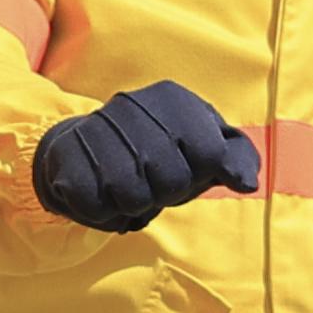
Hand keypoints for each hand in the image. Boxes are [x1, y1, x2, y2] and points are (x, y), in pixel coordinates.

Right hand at [33, 81, 258, 230]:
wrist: (90, 146)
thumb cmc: (162, 151)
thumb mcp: (205, 147)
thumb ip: (236, 159)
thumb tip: (247, 184)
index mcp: (175, 100)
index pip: (210, 153)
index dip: (203, 174)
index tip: (190, 169)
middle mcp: (133, 107)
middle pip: (174, 181)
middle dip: (169, 193)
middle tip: (155, 182)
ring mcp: (95, 130)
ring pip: (134, 198)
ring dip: (137, 205)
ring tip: (130, 187)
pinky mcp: (64, 157)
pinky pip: (97, 207)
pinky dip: (105, 212)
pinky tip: (102, 192)